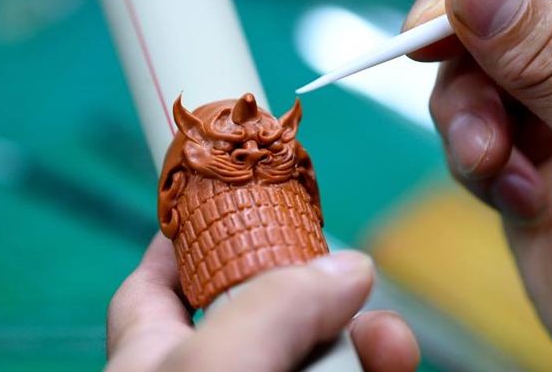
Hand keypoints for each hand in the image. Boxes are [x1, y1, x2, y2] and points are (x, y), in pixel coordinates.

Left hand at [105, 234, 419, 371]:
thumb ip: (275, 307)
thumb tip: (350, 267)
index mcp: (155, 361)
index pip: (160, 284)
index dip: (193, 236)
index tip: (242, 197)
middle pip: (268, 313)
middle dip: (320, 292)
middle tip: (360, 282)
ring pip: (325, 363)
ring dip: (365, 346)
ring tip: (391, 348)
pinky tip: (395, 367)